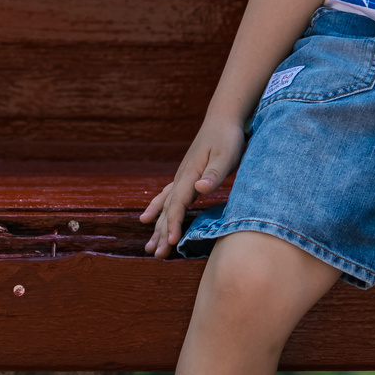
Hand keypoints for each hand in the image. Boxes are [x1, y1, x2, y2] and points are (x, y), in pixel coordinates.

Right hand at [141, 117, 246, 255]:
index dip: (173, 224)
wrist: (222, 119)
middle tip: (155, 255)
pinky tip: (148, 219)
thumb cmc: (227, 137)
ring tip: (148, 246)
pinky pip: (167, 198)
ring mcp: (181, 178)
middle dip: (161, 233)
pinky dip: (157, 210)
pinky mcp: (185, 178)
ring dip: (157, 227)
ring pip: (165, 207)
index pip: (178, 205)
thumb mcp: (226, 155)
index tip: (172, 242)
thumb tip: (200, 189)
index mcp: (189, 175)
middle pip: (167, 210)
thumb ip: (214, 173)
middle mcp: (181, 178)